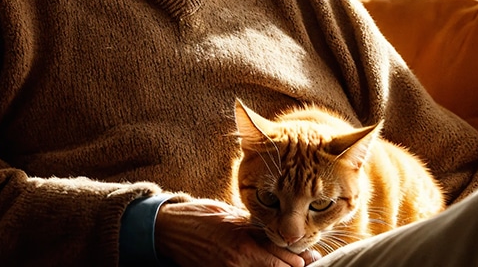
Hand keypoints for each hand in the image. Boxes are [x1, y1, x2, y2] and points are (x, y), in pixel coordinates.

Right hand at [154, 198, 319, 266]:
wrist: (169, 229)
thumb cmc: (202, 216)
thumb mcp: (234, 217)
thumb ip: (258, 229)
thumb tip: (283, 237)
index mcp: (244, 246)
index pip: (282, 262)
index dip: (297, 262)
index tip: (309, 259)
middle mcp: (238, 265)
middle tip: (303, 263)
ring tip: (283, 263)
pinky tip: (259, 266)